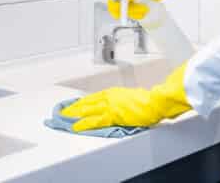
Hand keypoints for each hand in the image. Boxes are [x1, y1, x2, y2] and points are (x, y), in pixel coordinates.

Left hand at [61, 63, 191, 131]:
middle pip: (87, 102)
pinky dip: (84, 124)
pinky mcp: (112, 115)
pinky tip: (76, 127)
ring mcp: (109, 106)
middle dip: (75, 107)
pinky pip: (94, 121)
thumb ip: (124, 101)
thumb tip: (122, 105)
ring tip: (65, 118)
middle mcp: (109, 97)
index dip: (84, 102)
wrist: (154, 102)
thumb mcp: (133, 97)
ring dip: (75, 114)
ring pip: (87, 110)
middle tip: (65, 110)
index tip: (76, 104)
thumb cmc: (148, 100)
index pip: (94, 98)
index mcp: (114, 92)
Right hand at [106, 0, 219, 19]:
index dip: (114, 3)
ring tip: (145, 11)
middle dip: (126, 10)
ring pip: (126, 9)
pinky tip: (144, 12)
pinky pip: (133, 11)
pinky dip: (137, 14)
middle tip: (139, 12)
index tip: (120, 10)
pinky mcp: (139, 2)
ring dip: (133, 13)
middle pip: (118, 4)